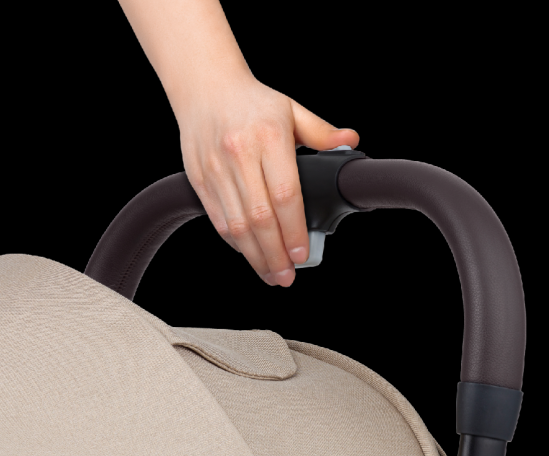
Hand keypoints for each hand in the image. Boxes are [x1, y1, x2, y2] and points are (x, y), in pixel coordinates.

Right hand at [171, 74, 358, 285]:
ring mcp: (216, 169)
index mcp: (268, 137)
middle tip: (287, 277)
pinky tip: (250, 254)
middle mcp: (239, 154)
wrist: (203, 85)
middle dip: (275, 254)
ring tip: (270, 274)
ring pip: (236, 225)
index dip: (294, 230)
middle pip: (259, 218)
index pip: (285, 195)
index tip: (302, 253)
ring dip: (255, 256)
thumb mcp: (290, 108)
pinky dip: (235, 243)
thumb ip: (320, 131)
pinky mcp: (199, 179)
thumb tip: (349, 140)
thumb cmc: (251, 101)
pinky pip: (218, 220)